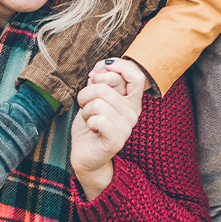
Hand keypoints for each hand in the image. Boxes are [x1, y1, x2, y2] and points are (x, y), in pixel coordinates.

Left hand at [70, 59, 145, 199]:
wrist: (84, 154)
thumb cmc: (90, 124)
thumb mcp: (95, 97)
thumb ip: (102, 82)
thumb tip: (102, 68)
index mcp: (131, 100)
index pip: (136, 75)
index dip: (118, 67)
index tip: (98, 71)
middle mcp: (133, 112)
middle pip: (107, 86)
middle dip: (87, 92)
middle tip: (86, 104)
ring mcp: (127, 127)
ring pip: (99, 102)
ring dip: (86, 110)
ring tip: (89, 119)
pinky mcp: (116, 140)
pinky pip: (99, 119)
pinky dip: (89, 121)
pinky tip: (92, 128)